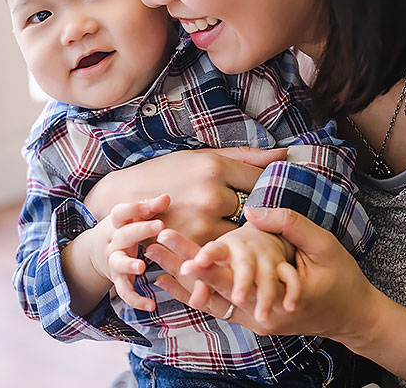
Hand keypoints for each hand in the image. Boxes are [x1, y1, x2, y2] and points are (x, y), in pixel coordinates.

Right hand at [84, 147, 286, 244]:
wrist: (122, 200)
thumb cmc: (164, 174)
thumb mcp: (200, 157)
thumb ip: (244, 157)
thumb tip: (283, 153)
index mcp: (214, 168)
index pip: (260, 180)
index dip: (267, 189)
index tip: (264, 194)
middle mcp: (210, 195)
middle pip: (254, 210)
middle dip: (257, 215)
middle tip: (255, 218)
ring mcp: (201, 224)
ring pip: (241, 235)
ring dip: (244, 236)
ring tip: (241, 235)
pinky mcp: (191, 247)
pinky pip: (222, 253)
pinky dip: (227, 252)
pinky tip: (224, 250)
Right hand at [91, 195, 169, 311]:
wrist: (94, 253)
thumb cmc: (121, 230)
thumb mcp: (130, 218)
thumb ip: (148, 208)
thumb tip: (167, 197)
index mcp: (116, 224)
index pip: (122, 212)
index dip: (136, 207)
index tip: (156, 204)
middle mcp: (113, 242)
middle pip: (124, 235)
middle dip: (141, 230)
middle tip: (159, 225)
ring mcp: (113, 262)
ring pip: (118, 263)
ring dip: (129, 264)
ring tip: (141, 267)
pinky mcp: (117, 280)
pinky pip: (125, 291)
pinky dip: (136, 300)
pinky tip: (151, 306)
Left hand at [148, 207, 378, 342]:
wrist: (353, 318)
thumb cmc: (342, 279)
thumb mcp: (323, 246)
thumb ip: (288, 225)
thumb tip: (252, 210)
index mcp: (273, 291)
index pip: (227, 271)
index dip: (196, 254)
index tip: (169, 236)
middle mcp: (257, 311)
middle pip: (208, 284)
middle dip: (177, 263)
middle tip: (149, 243)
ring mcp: (252, 319)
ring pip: (207, 298)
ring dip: (179, 279)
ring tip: (150, 259)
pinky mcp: (250, 319)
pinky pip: (215, 305)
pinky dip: (193, 292)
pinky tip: (170, 280)